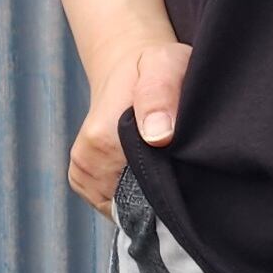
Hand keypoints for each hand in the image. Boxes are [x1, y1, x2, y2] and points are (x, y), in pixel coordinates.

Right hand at [70, 36, 192, 215]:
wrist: (126, 67)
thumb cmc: (153, 67)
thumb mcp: (165, 65)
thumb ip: (161, 94)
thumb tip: (158, 136)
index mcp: (102, 139)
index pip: (146, 192)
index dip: (173, 187)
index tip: (189, 168)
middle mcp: (86, 161)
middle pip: (137, 204)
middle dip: (163, 193)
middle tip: (180, 160)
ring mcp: (83, 175)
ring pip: (127, 207)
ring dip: (149, 193)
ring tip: (163, 159)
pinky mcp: (84, 181)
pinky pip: (116, 205)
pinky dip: (135, 195)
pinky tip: (147, 170)